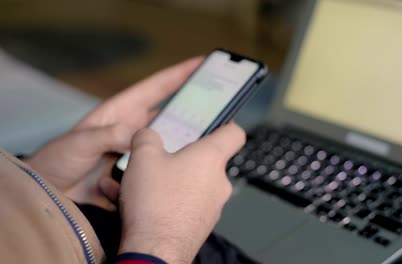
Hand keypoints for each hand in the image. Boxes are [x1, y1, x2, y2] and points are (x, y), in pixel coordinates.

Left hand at [25, 57, 202, 208]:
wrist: (49, 192)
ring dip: (184, 143)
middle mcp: (133, 129)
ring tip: (207, 143)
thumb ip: (107, 136)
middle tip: (218, 107)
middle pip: (169, 113)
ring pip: (168, 143)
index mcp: (121, 113)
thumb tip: (136, 135)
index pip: (155, 88)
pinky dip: (170, 169)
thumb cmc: (57, 160)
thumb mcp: (79, 143)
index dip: (178, 75)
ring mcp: (136, 151)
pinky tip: (184, 172)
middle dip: (192, 109)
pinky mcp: (137, 172)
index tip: (201, 65)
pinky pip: (159, 167)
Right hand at [118, 123, 245, 263]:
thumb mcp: (143, 156)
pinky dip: (162, 201)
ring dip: (164, 180)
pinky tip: (132, 202)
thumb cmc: (155, 202)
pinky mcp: (198, 225)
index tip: (214, 125)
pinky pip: (181, 204)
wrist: (155, 251)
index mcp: (210, 158)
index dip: (224, 126)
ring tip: (133, 182)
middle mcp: (217, 182)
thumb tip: (147, 135)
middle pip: (204, 161)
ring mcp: (211, 206)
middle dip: (179, 158)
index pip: (233, 134)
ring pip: (188, 184)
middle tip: (155, 158)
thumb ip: (146, 137)